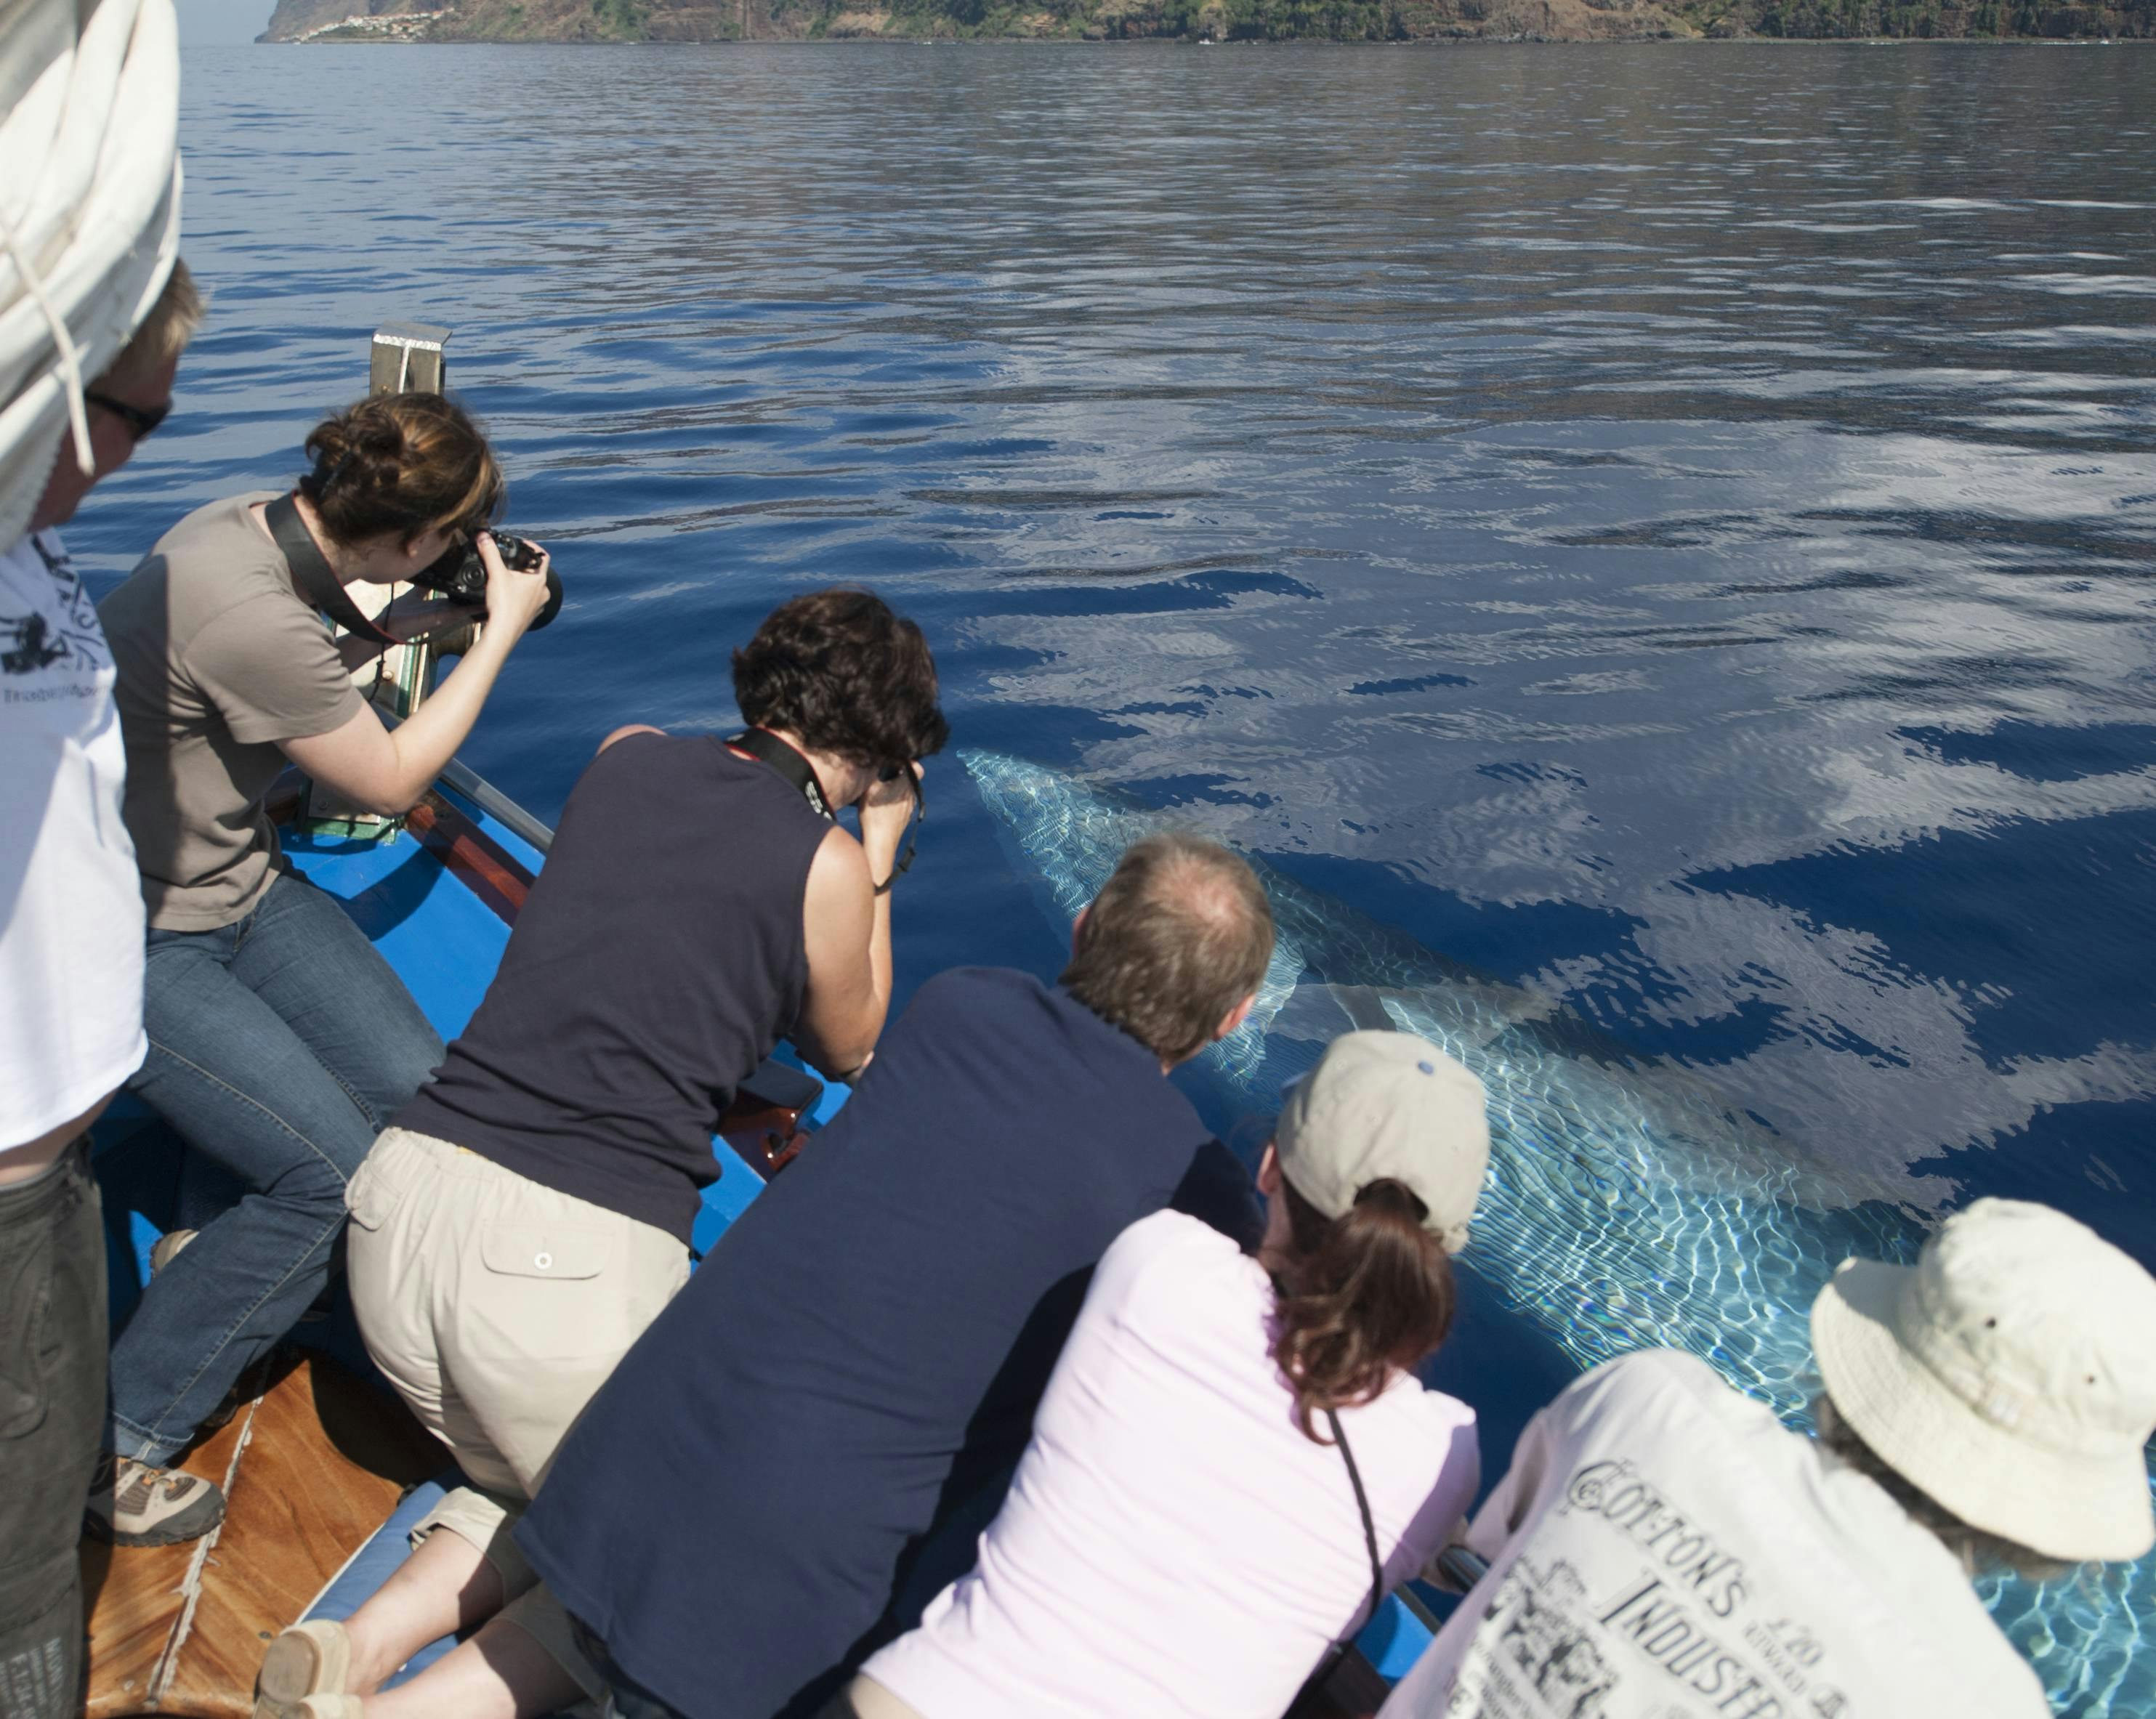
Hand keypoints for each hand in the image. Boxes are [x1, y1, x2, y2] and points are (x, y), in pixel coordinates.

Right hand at [476, 532, 552, 639]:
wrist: (502, 633)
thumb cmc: (504, 605)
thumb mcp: (495, 574)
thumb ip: (489, 552)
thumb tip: (483, 536)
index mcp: (539, 580)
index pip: (542, 556)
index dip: (532, 547)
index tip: (521, 543)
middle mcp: (543, 593)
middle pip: (535, 572)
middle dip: (522, 565)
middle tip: (508, 562)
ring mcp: (538, 606)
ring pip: (531, 587)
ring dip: (520, 581)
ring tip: (505, 579)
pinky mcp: (530, 615)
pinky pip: (527, 600)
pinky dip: (518, 595)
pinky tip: (506, 596)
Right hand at [856, 760, 921, 875]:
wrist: (880, 844)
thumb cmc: (874, 814)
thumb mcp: (872, 788)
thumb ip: (879, 771)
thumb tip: (883, 757)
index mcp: (906, 786)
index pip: (918, 768)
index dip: (909, 763)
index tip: (895, 762)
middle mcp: (911, 797)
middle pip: (909, 780)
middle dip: (899, 775)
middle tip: (883, 775)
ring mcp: (909, 810)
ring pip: (906, 793)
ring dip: (896, 790)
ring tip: (880, 791)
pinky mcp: (904, 820)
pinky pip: (902, 805)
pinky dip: (894, 802)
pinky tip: (882, 806)